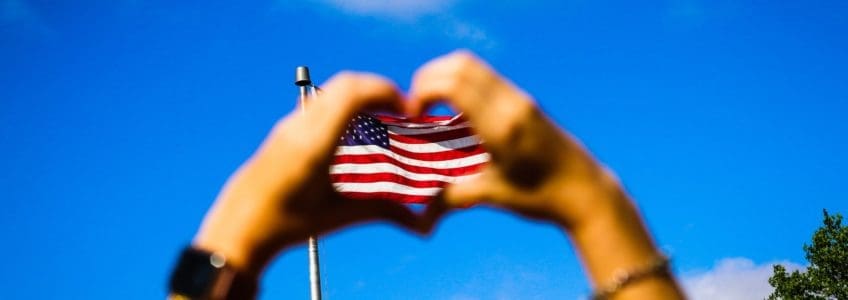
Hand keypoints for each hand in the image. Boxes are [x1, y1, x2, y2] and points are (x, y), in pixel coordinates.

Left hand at [193, 73, 421, 276]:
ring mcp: (290, 124)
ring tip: (382, 119)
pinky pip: (321, 102)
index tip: (407, 108)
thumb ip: (382, 212)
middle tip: (401, 110)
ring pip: (332, 90)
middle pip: (346, 83)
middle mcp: (300, 127)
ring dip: (362, 95)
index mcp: (314, 145)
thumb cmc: (285, 225)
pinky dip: (345, 105)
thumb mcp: (337, 217)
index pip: (353, 94)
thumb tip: (420, 223)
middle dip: (379, 89)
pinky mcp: (285, 129)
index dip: (385, 91)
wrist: (237, 226)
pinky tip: (355, 132)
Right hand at [408, 51, 682, 298]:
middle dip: (429, 78)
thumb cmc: (542, 197)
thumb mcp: (494, 196)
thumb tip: (421, 215)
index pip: (455, 84)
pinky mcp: (526, 101)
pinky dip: (462, 83)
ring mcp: (521, 99)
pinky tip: (458, 112)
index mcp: (502, 126)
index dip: (424, 90)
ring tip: (434, 106)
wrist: (587, 192)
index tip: (415, 114)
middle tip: (418, 106)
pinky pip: (486, 77)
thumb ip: (453, 198)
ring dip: (446, 77)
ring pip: (472, 65)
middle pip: (460, 64)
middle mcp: (512, 104)